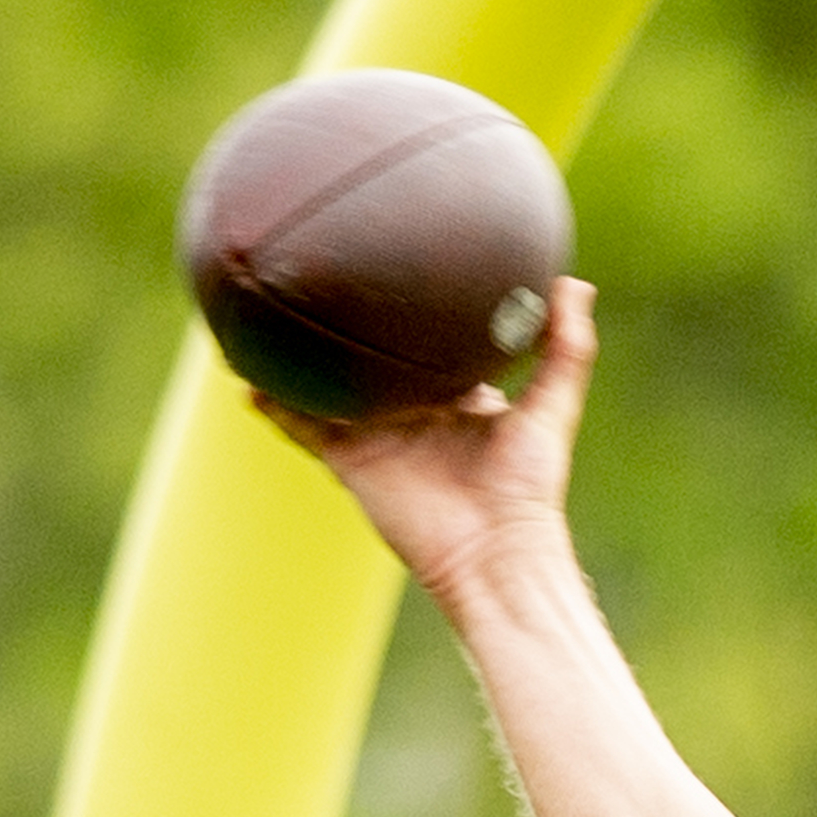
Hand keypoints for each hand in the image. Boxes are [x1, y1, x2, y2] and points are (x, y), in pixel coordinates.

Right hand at [254, 276, 599, 604]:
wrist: (494, 551)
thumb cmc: (530, 486)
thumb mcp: (553, 408)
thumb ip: (566, 348)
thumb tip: (572, 283)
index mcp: (457, 395)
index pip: (430, 341)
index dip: (415, 310)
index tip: (400, 265)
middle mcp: (411, 410)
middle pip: (371, 358)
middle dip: (351, 325)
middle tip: (324, 272)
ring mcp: (376, 434)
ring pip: (327, 385)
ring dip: (297, 358)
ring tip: (264, 315)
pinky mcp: (350, 460)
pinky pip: (302, 426)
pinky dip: (273, 404)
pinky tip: (244, 378)